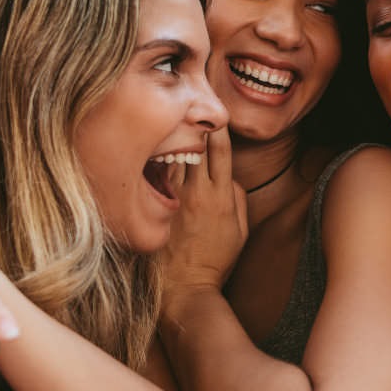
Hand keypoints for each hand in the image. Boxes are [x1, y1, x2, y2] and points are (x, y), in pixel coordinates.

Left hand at [155, 128, 247, 293]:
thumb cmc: (216, 260)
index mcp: (221, 196)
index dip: (219, 129)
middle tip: (191, 103)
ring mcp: (174, 198)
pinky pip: (157, 174)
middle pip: (195, 146)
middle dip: (195, 125)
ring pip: (173, 156)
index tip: (217, 115)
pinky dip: (158, 158)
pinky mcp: (156, 206)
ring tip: (170, 118)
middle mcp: (197, 192)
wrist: (185, 286)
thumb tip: (228, 176)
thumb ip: (237, 197)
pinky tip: (151, 145)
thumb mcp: (240, 230)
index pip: (221, 151)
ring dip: (173, 136)